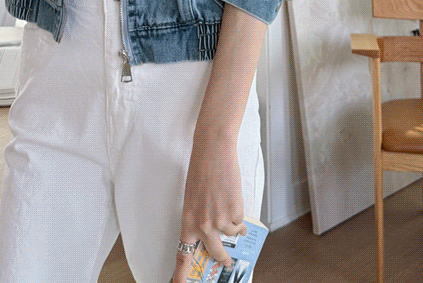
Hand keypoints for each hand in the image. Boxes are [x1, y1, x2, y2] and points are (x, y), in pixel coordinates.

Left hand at [170, 134, 247, 282]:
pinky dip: (240, 215)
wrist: (213, 152)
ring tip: (230, 208)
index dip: (182, 274)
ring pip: (231, 235)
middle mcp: (203, 226)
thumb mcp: (194, 200)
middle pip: (215, 253)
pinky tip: (234, 200)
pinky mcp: (235, 213)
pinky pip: (240, 222)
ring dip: (234, 227)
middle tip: (227, 263)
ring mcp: (220, 221)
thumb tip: (213, 234)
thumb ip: (200, 218)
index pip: (183, 255)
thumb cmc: (201, 171)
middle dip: (223, 260)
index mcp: (188, 222)